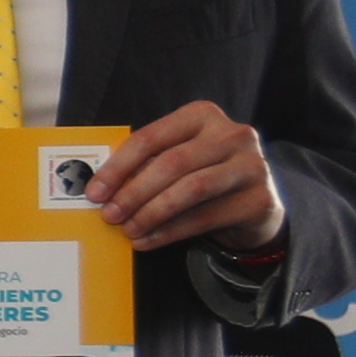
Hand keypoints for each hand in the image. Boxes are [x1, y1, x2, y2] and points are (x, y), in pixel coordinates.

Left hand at [92, 100, 282, 253]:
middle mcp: (232, 134)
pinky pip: (206, 217)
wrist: (254, 204)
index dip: (119, 166)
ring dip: (151, 213)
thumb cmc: (203, 175)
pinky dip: (170, 231)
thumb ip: (146, 165)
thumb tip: (101, 188)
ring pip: (190, 189)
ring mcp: (252, 165)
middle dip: (134, 192)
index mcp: (202, 115)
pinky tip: (147, 241)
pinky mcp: (260, 199)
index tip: (95, 191)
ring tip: (128, 230)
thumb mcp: (176, 161)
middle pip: (172, 163)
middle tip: (109, 215)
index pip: (151, 137)